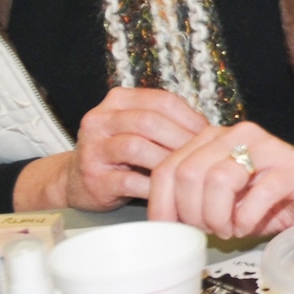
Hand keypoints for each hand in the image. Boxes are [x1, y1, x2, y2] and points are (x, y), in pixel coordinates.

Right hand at [15, 87, 212, 212]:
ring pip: (137, 147)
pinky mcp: (94, 178)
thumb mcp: (141, 129)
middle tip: (203, 157)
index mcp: (118, 101)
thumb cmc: (122, 155)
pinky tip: (172, 192)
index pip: (162, 101)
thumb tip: (216, 132)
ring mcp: (94, 148)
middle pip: (150, 121)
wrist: (78, 181)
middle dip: (182, 139)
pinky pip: (130, 180)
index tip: (210, 135)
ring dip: (168, 161)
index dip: (191, 118)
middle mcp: (100, 119)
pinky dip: (155, 187)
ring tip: (188, 173)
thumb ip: (169, 123)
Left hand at [145, 123, 293, 238]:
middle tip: (209, 230)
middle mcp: (236, 134)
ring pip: (217, 180)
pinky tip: (250, 226)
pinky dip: (247, 219)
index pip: (168, 167)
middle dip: (192, 213)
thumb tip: (163, 222)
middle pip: (188, 173)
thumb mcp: (223, 198)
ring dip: (218, 216)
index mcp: (212, 139)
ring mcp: (266, 148)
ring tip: (230, 229)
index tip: (170, 230)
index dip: (162, 204)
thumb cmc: (272, 200)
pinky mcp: (292, 167)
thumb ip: (194, 198)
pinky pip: (257, 195)